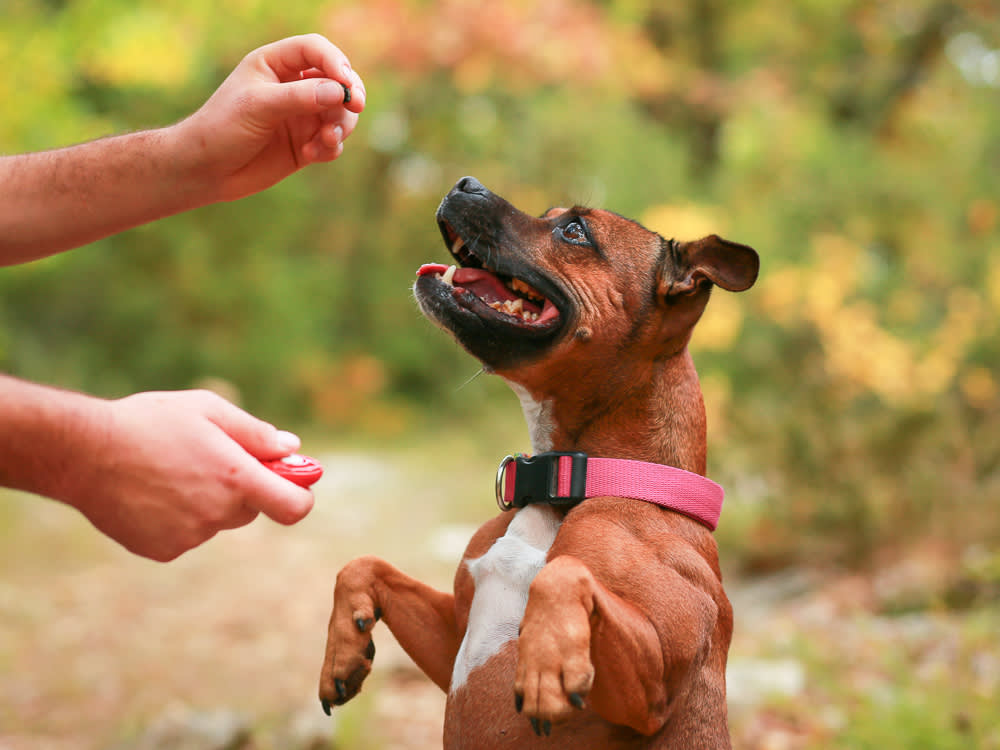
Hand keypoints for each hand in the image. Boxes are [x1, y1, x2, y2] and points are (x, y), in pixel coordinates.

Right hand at [69, 390, 315, 561]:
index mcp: (235, 477)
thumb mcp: (209, 410)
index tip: (294, 483)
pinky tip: (153, 493)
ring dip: (207, 501)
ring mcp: (189, 536)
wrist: (84, 453)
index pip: (294, 507)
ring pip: (217, 520)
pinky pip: (188, 534)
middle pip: (252, 509)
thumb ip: (256, 433)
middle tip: (211, 460)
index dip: (300, 496)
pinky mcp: (164, 550)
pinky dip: (179, 518)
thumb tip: (292, 449)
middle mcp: (217, 513)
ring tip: (170, 472)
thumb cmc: (149, 422)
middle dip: (242, 489)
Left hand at [176, 33, 365, 201]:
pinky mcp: (306, 144)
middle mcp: (293, 87)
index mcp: (275, 64)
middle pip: (338, 80)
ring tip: (325, 140)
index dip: (336, 63)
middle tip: (355, 107)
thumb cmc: (223, 128)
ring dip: (340, 125)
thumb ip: (300, 97)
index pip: (315, 50)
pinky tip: (309, 154)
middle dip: (349, 94)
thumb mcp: (259, 106)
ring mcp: (301, 116)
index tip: (346, 84)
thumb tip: (341, 92)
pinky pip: (333, 141)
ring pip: (341, 113)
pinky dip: (329, 147)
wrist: (207, 170)